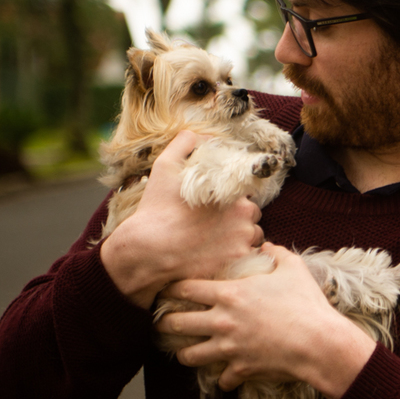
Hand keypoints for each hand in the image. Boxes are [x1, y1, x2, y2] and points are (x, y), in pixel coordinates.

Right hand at [100, 131, 264, 308]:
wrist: (147, 252)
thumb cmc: (156, 210)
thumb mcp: (165, 168)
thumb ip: (184, 145)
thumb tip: (196, 134)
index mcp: (235, 194)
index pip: (246, 195)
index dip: (232, 201)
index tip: (216, 207)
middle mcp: (246, 218)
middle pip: (253, 217)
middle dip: (239, 219)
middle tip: (214, 225)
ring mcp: (244, 243)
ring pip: (252, 238)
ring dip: (240, 238)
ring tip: (215, 242)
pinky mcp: (237, 264)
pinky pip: (246, 259)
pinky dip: (236, 257)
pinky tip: (216, 256)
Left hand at [158, 242, 376, 398]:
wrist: (319, 342)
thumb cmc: (306, 303)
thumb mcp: (294, 268)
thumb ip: (276, 253)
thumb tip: (266, 246)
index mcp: (230, 294)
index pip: (185, 289)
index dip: (172, 289)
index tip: (167, 291)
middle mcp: (222, 321)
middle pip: (177, 324)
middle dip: (165, 323)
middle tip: (163, 323)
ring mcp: (229, 348)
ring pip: (190, 356)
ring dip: (186, 353)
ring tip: (185, 352)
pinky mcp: (241, 369)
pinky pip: (221, 380)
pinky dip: (223, 378)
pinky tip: (226, 376)